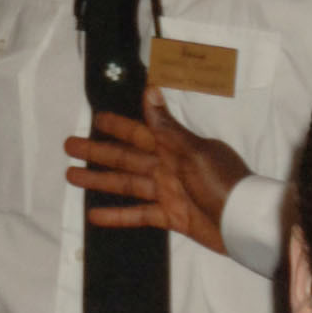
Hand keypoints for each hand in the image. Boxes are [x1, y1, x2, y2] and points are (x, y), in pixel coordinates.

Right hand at [65, 91, 242, 253]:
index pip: (139, 131)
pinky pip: (139, 215)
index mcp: (174, 147)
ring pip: (126, 184)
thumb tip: (150, 90)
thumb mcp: (194, 152)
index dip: (117, 125)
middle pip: (125, 157)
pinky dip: (118, 216)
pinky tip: (95, 215)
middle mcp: (167, 167)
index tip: (95, 117)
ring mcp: (167, 193)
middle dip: (98, 151)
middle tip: (70, 146)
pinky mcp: (170, 217)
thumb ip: (167, 127)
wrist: (242, 222)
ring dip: (99, 181)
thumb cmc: (223, 182)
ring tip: (73, 177)